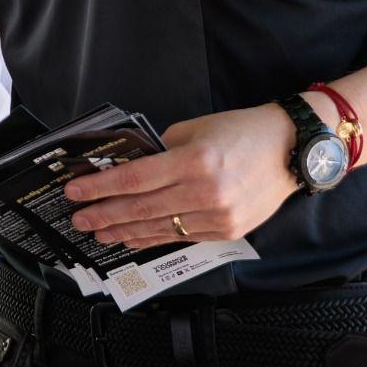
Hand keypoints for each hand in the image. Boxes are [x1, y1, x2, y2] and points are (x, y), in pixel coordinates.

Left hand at [61, 101, 302, 250]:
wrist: (291, 150)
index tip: (74, 191)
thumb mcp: (195, 129)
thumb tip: (128, 167)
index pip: (134, 179)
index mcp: (195, 160)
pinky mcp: (227, 231)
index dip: (100, 188)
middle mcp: (205, 192)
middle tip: (78, 219)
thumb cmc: (241, 131)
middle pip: (141, 208)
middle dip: (103, 214)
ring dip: (123, 232)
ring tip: (98, 233)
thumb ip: (160, 150)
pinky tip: (132, 238)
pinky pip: (180, 237)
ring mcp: (218, 216)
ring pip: (158, 228)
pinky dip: (153, 238)